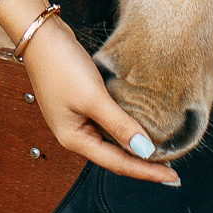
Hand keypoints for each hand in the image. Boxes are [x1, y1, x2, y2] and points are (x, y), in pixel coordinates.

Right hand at [0, 0, 177, 184]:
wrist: (41, 36)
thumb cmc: (61, 66)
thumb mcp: (93, 98)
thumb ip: (119, 125)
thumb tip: (144, 150)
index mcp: (74, 139)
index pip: (117, 163)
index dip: (146, 171)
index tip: (172, 176)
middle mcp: (75, 134)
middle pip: (114, 156)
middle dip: (142, 163)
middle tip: (171, 169)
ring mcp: (77, 118)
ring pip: (111, 140)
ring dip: (134, 146)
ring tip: (160, 151)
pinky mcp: (81, 103)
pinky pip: (107, 123)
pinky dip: (125, 128)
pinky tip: (138, 125)